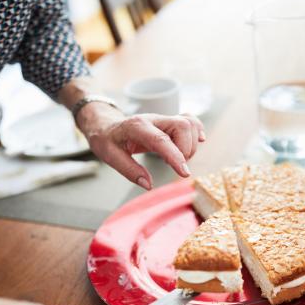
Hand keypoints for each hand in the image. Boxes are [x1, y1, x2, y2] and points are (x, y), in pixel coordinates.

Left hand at [76, 102, 204, 189]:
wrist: (106, 125)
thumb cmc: (107, 141)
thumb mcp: (110, 157)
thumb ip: (130, 171)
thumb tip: (148, 185)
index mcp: (137, 127)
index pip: (161, 140)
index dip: (176, 156)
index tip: (184, 173)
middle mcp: (153, 119)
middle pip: (182, 125)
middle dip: (186, 150)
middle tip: (176, 166)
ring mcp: (163, 119)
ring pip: (189, 123)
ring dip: (191, 144)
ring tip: (179, 158)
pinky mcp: (169, 122)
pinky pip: (190, 121)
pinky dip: (197, 131)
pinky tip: (197, 141)